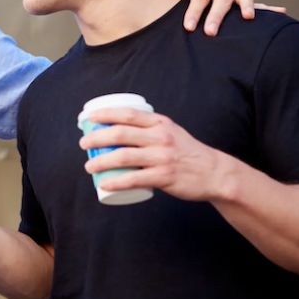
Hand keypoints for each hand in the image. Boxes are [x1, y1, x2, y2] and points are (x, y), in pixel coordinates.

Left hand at [79, 108, 232, 202]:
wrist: (214, 172)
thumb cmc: (186, 151)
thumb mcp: (170, 131)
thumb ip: (149, 127)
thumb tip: (118, 126)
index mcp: (159, 123)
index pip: (127, 114)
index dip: (104, 114)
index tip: (88, 118)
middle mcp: (160, 137)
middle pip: (120, 134)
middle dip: (96, 138)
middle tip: (83, 144)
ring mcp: (163, 157)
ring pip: (123, 156)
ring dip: (101, 161)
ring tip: (89, 166)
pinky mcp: (165, 177)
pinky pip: (135, 179)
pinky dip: (117, 181)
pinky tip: (105, 184)